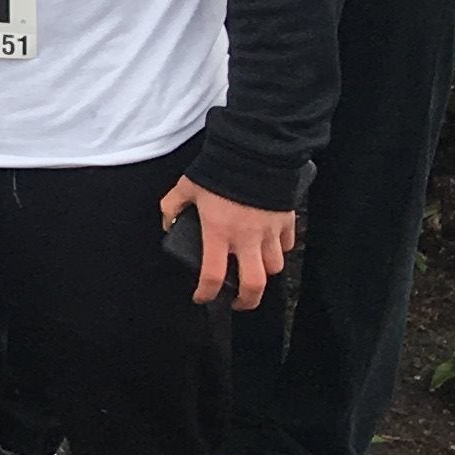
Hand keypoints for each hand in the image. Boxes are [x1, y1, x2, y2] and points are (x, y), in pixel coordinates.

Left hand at [161, 175, 295, 310]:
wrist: (254, 152)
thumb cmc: (219, 170)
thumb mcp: (186, 187)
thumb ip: (172, 207)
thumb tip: (167, 223)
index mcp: (219, 233)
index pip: (213, 275)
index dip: (206, 293)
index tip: (201, 297)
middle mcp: (246, 238)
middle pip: (254, 285)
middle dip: (247, 301)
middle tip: (238, 302)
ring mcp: (270, 232)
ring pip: (275, 268)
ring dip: (264, 274)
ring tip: (253, 272)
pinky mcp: (286, 222)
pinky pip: (287, 246)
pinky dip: (280, 252)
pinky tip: (269, 248)